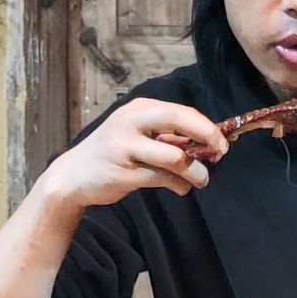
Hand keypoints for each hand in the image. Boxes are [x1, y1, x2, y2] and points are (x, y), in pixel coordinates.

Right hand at [45, 99, 227, 208]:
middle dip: (206, 136)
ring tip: (201, 180)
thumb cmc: (113, 154)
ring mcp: (125, 147)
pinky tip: (182, 188)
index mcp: (138, 108)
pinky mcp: (123, 173)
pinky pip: (162, 178)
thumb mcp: (138, 136)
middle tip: (221, 153)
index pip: (180, 111)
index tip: (222, 142)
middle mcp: (130, 122)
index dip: (206, 126)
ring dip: (195, 171)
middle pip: (177, 120)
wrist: (73, 176)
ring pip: (174, 157)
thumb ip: (169, 139)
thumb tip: (208, 146)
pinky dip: (179, 185)